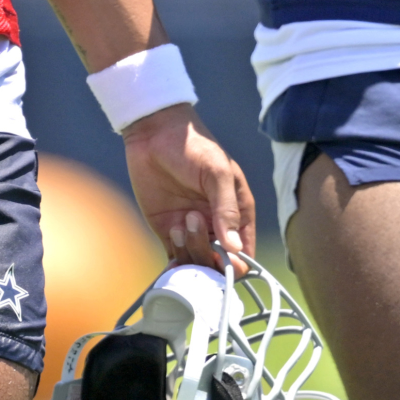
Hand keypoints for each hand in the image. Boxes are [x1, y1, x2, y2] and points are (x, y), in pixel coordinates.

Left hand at [122, 103, 254, 267]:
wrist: (155, 134)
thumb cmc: (194, 147)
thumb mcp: (217, 172)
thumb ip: (227, 209)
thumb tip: (233, 247)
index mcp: (238, 214)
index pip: (244, 254)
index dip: (235, 263)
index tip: (220, 253)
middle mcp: (217, 228)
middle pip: (219, 265)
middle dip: (206, 255)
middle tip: (192, 223)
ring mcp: (193, 232)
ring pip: (196, 264)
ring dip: (188, 251)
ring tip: (179, 222)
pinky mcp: (168, 232)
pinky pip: (175, 260)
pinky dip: (173, 262)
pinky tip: (172, 235)